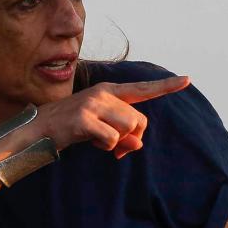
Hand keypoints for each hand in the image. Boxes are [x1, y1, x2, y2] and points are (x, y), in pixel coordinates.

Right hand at [35, 77, 188, 157]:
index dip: (166, 86)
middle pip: (138, 119)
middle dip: (130, 137)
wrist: (39, 129)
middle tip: (114, 144)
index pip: (142, 89)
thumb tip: (138, 145)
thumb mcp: (100, 128)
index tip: (187, 80)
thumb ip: (123, 133)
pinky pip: (111, 139)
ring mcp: (93, 105)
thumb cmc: (71, 128)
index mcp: (109, 90)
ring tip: (97, 139)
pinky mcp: (84, 120)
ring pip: (128, 128)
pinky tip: (89, 142)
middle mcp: (103, 93)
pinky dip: (104, 147)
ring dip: (116, 142)